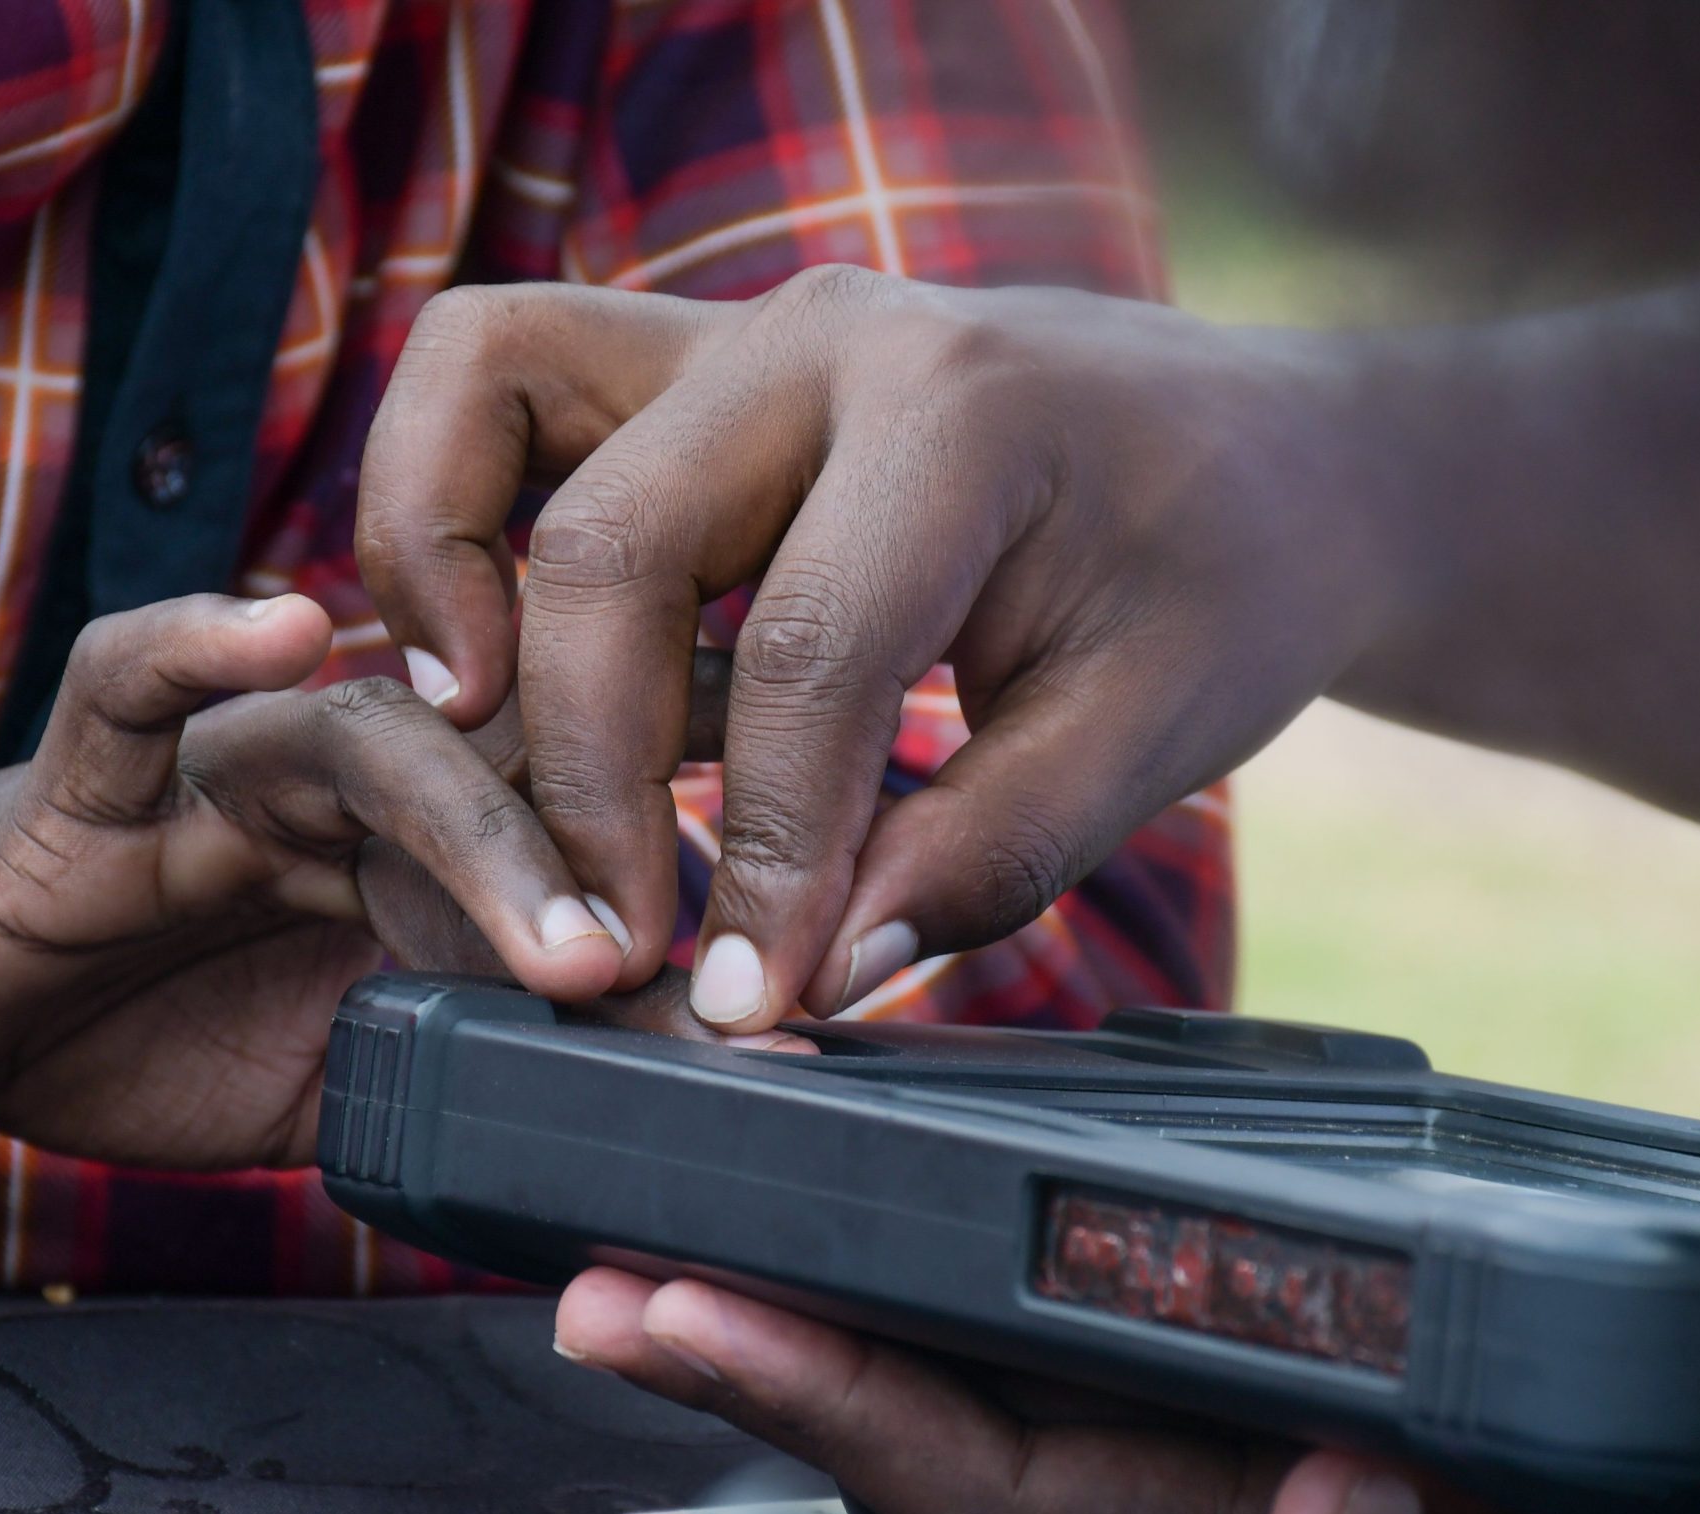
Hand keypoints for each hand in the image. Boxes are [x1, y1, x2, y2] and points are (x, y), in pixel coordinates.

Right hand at [0, 594, 759, 1169]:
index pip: (627, 772)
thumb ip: (512, 1064)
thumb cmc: (166, 1014)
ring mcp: (236, 750)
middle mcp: (365, 749)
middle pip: (540, 737)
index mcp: (457, 806)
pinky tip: (278, 629)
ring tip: (576, 949)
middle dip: (656, 843)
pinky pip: (136, 679)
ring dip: (487, 835)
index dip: (743, 821)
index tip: (864, 906)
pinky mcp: (92, 773)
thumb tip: (687, 1101)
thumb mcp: (376, 1070)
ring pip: (383, 733)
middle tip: (757, 959)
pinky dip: (197, 648)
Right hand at [356, 270, 1393, 1030]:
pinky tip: (488, 664)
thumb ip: (970, 860)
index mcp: (961, 416)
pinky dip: (452, 508)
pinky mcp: (689, 358)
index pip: (806, 656)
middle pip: (612, 543)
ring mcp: (739, 326)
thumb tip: (791, 975)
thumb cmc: (1221, 585)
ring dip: (439, 567)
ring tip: (466, 738)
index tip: (739, 1002)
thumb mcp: (1140, 738)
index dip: (764, 854)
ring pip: (486, 389)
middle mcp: (821, 337)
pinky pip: (505, 388)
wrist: (1260, 453)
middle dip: (587, 767)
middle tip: (607, 938)